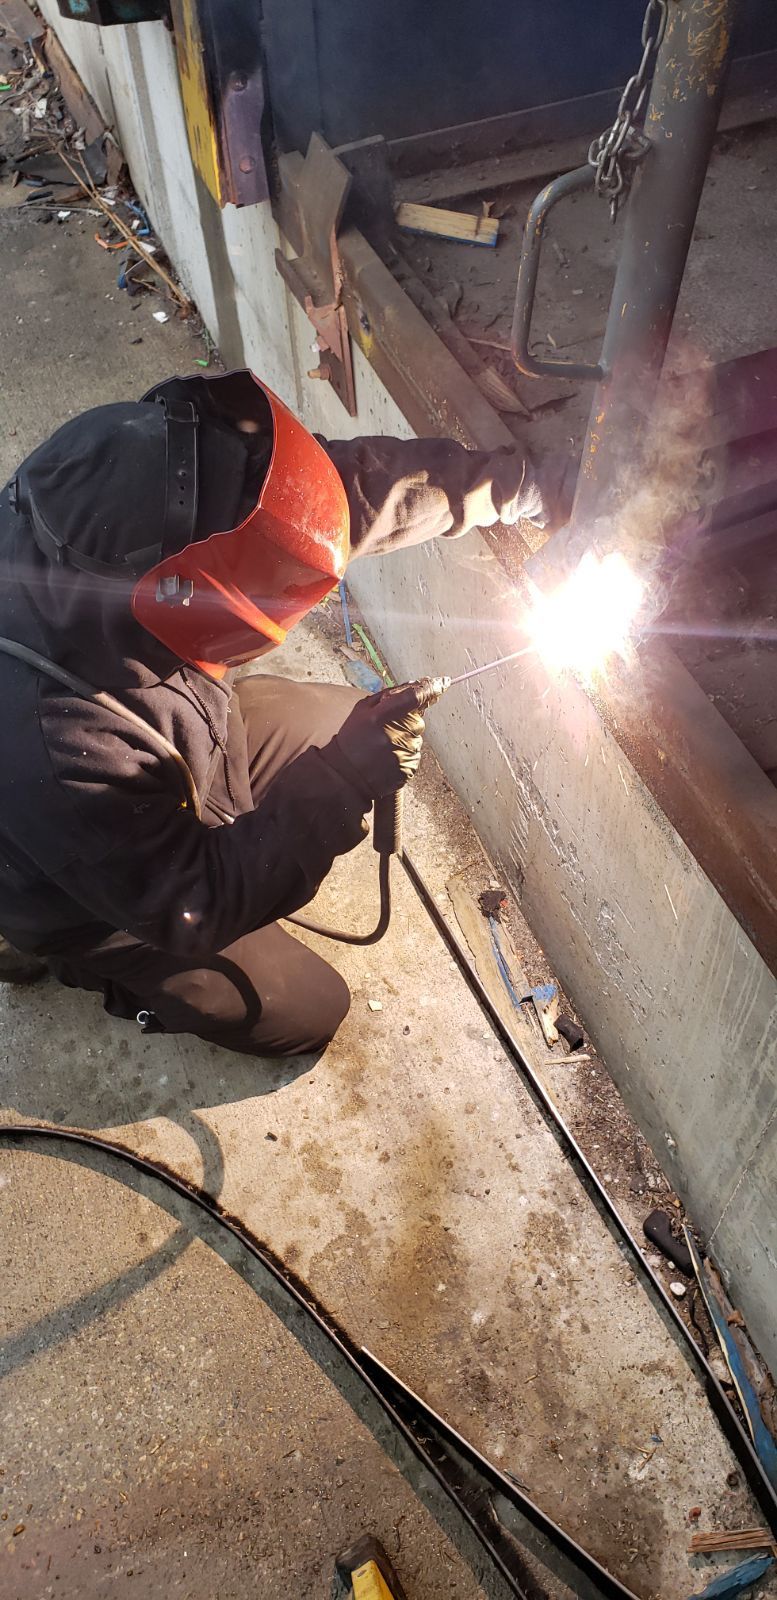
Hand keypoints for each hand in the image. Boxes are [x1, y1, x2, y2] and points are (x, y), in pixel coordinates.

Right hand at [324, 685, 424, 800]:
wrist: (345, 776)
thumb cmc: (352, 739)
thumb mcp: (362, 710)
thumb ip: (388, 696)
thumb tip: (415, 686)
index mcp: (379, 717)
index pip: (413, 698)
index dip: (430, 689)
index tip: (443, 682)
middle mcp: (393, 735)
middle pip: (418, 720)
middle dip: (407, 721)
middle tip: (387, 729)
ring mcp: (402, 754)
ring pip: (417, 738)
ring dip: (405, 738)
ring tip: (384, 747)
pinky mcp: (407, 769)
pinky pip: (415, 755)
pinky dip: (405, 753)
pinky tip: (388, 758)